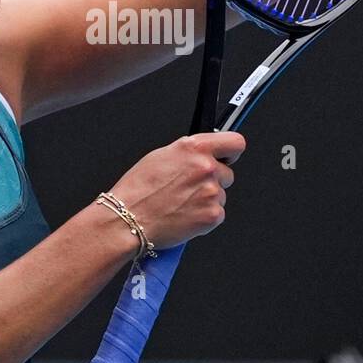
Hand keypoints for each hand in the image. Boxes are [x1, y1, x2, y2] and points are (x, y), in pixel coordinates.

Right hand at [107, 132, 246, 250]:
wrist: (128, 220)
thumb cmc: (137, 190)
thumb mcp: (160, 156)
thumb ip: (188, 153)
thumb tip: (200, 155)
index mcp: (194, 148)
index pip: (235, 142)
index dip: (231, 152)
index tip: (227, 157)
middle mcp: (206, 167)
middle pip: (227, 173)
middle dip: (213, 181)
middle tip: (190, 189)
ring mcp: (211, 192)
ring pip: (220, 195)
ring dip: (206, 200)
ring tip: (181, 204)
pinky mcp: (212, 215)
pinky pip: (217, 214)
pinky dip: (204, 217)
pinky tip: (184, 216)